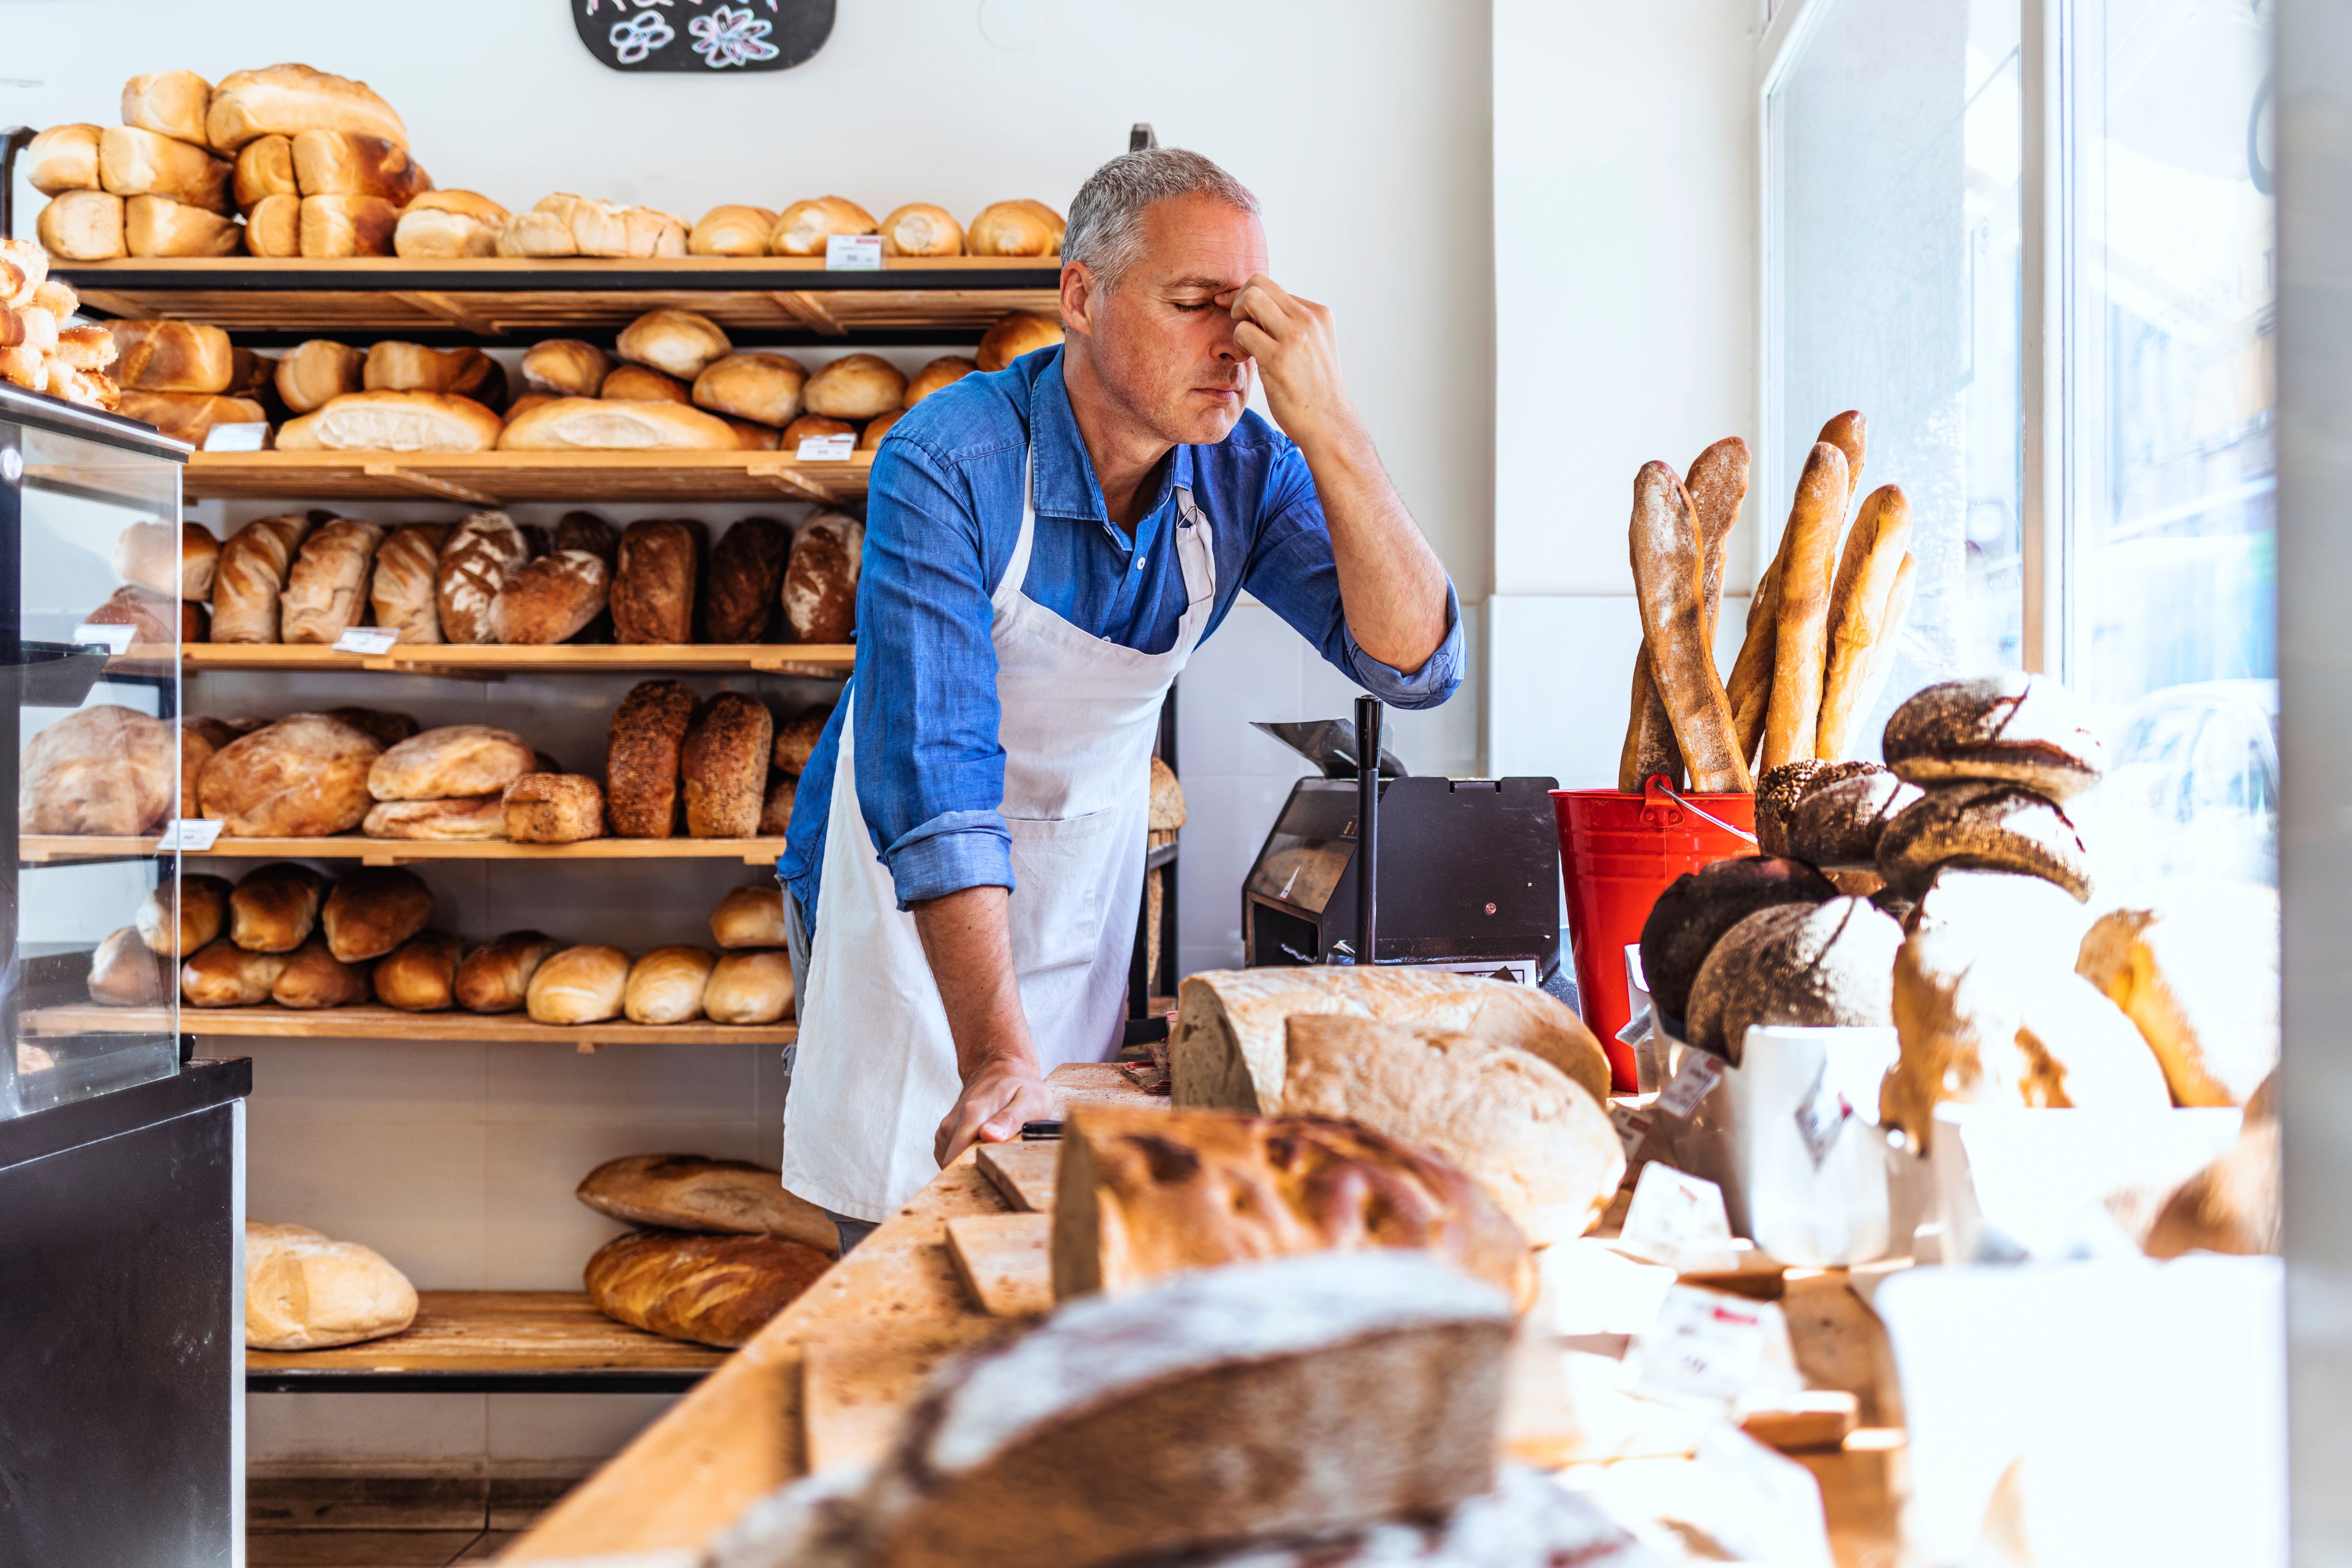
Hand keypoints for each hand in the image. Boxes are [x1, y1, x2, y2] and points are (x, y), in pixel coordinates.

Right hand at [934, 1056, 1050, 1167]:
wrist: (1000, 1070)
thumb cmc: (1020, 1088)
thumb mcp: (1030, 1100)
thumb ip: (1010, 1119)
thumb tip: (989, 1136)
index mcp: (973, 1114)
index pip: (959, 1158)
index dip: (974, 1175)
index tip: (994, 1178)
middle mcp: (953, 1122)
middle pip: (953, 1166)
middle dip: (974, 1175)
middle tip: (1000, 1171)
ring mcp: (946, 1129)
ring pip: (950, 1163)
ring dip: (970, 1166)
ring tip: (995, 1155)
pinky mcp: (945, 1134)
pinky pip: (949, 1157)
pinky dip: (964, 1160)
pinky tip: (983, 1150)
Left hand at [1227, 273, 1361, 453]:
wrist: (1328, 423)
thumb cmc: (1314, 390)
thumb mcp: (1313, 347)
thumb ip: (1292, 326)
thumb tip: (1256, 309)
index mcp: (1319, 313)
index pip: (1274, 287)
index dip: (1250, 299)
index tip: (1236, 312)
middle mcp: (1309, 318)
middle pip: (1258, 282)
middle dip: (1239, 300)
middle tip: (1239, 326)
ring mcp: (1295, 336)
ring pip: (1249, 299)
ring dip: (1237, 320)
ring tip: (1246, 345)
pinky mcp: (1278, 358)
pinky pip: (1242, 332)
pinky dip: (1237, 344)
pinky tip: (1247, 360)